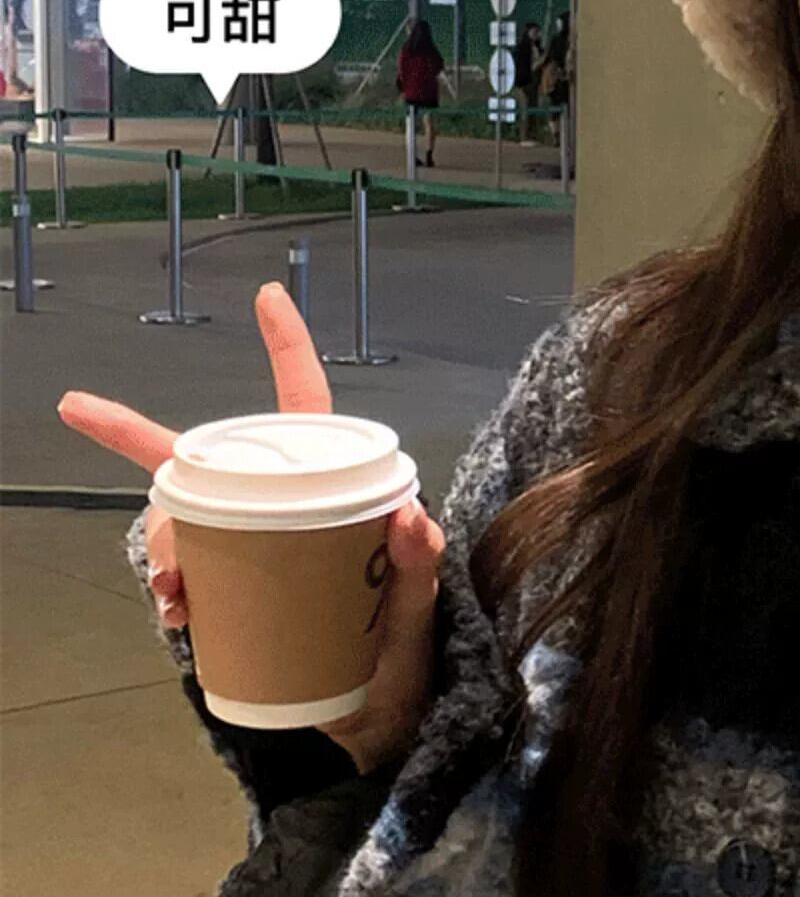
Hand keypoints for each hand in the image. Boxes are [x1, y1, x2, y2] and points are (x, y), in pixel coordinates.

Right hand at [57, 281, 445, 776]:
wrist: (372, 723)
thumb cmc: (400, 652)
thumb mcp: (416, 611)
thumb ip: (419, 565)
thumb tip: (410, 515)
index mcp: (334, 484)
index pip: (307, 400)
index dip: (289, 345)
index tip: (267, 294)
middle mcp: (285, 501)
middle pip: (215, 463)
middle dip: (162, 472)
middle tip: (166, 543)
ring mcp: (254, 541)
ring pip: (187, 513)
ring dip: (167, 543)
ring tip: (178, 593)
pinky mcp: (233, 586)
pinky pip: (187, 569)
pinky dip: (174, 585)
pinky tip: (181, 611)